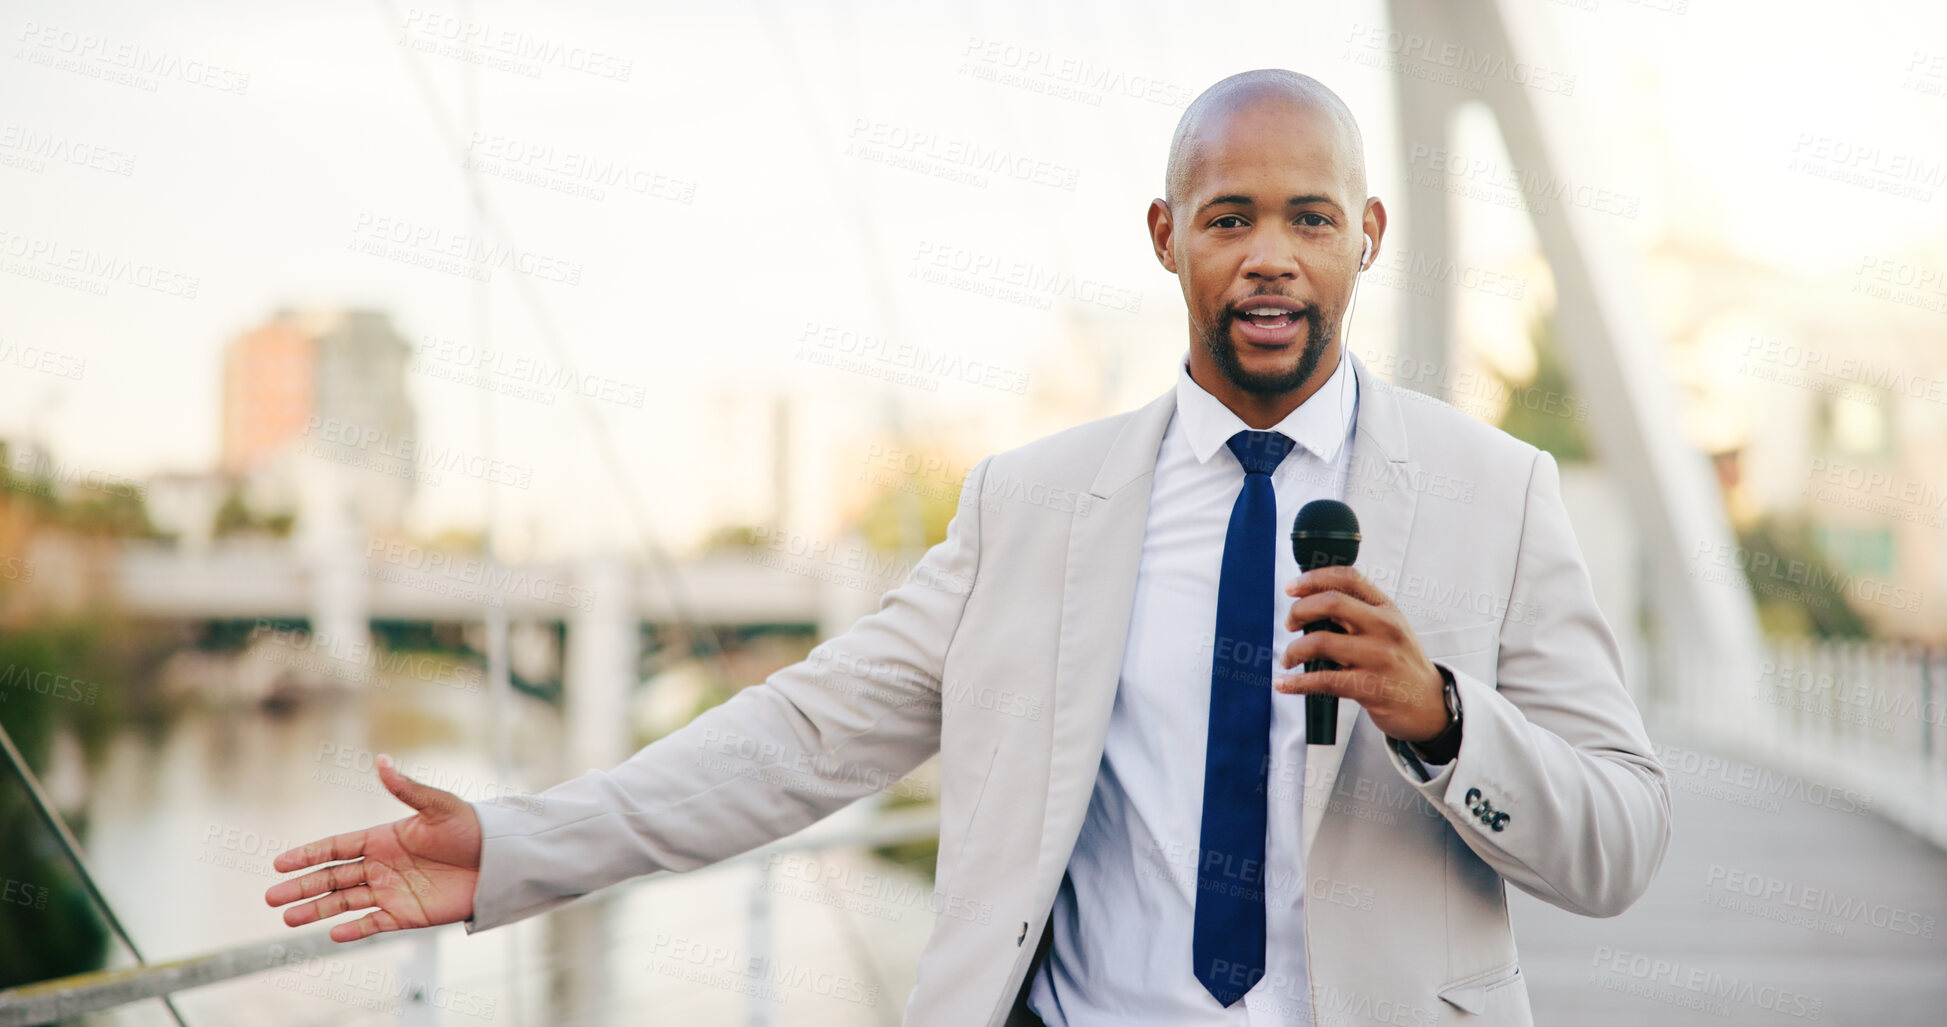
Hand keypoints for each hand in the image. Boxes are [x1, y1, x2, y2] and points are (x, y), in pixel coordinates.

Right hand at [264, 754, 481, 941]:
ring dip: (317, 910)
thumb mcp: (439, 806)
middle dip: (301, 887)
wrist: (500, 860)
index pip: (336, 847)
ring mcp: (392, 891)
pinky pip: (374, 923)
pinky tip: (334, 934)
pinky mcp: (408, 914)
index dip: (308, 855)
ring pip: (345, 903)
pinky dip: (355, 930)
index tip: (278, 863)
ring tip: (288, 920)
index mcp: (383, 838)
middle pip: (333, 877)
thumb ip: (407, 788)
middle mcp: (381, 866)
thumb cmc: (472, 828)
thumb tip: (381, 760)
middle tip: (271, 897)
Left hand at [1273, 565, 1446, 742]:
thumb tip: (1309, 603)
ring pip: (1321, 642)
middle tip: (1290, 624)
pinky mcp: (1370, 687)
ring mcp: (1379, 657)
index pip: (1349, 578)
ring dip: (1294, 649)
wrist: (1429, 705)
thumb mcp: (1389, 629)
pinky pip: (1323, 680)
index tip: (1291, 588)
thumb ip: (1357, 613)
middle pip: (1331, 603)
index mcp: (1387, 608)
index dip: (1314, 578)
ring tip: (1289, 658)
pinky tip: (1284, 683)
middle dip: (1299, 610)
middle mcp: (1385, 628)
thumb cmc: (1400, 665)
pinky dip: (1297, 682)